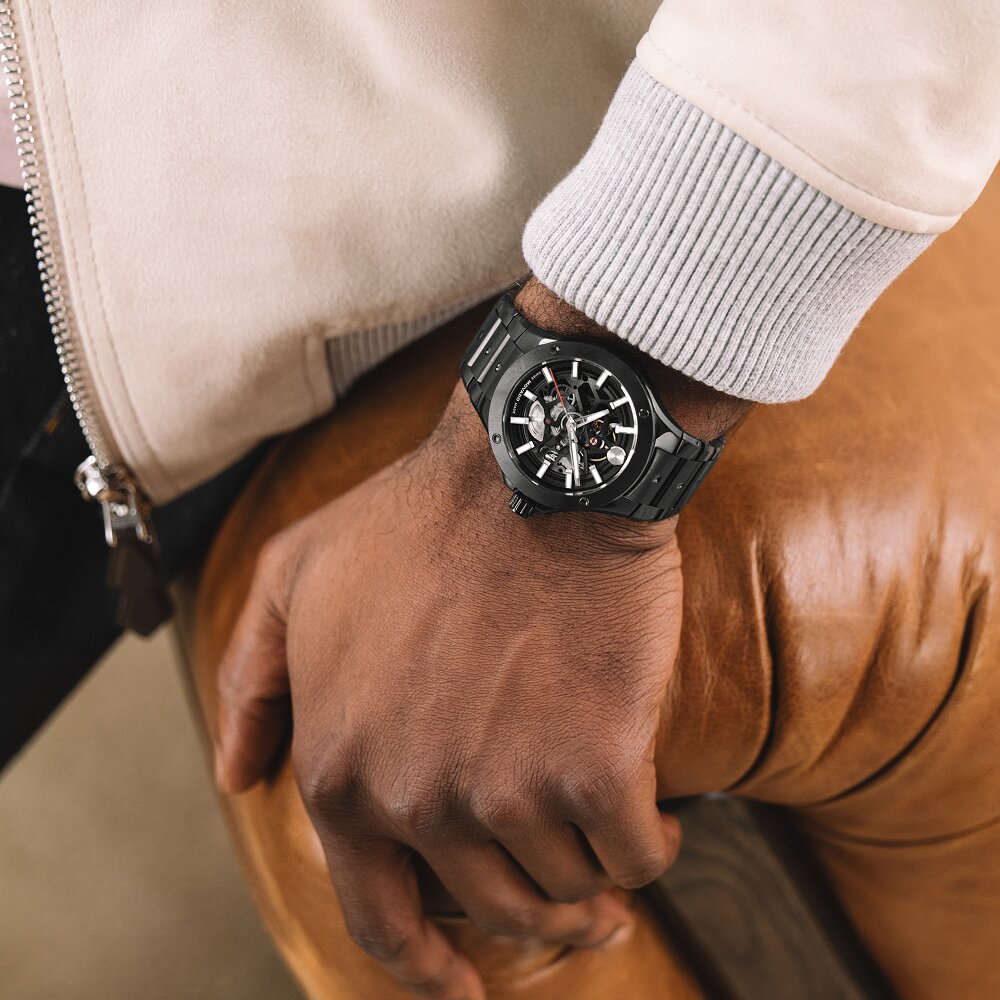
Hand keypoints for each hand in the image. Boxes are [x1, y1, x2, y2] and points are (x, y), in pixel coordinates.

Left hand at [215, 384, 684, 999]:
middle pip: (493, 907)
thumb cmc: (417, 518)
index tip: (459, 985)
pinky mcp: (600, 768)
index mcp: (341, 769)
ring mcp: (510, 790)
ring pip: (568, 886)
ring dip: (595, 877)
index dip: (422, 964)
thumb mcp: (294, 577)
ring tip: (610, 842)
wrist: (535, 472)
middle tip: (577, 906)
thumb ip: (251, 682)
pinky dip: (650, 849)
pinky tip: (655, 819)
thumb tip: (240, 778)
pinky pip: (636, 854)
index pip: (377, 916)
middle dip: (537, 916)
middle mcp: (416, 797)